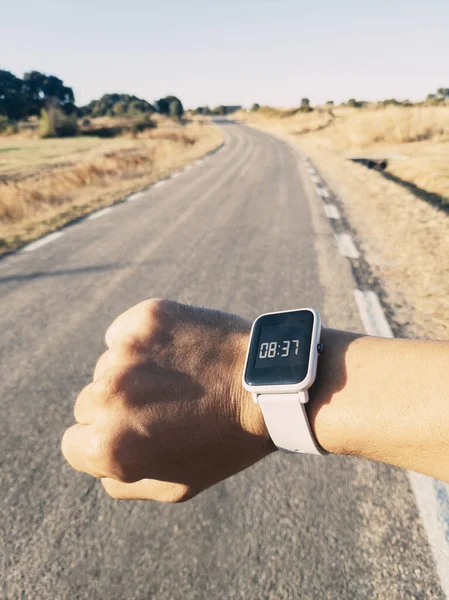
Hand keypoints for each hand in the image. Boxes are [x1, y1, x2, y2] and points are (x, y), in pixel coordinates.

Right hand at [62, 299, 273, 501]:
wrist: (272, 383)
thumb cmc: (228, 440)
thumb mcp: (176, 486)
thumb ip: (123, 482)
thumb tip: (98, 460)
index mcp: (110, 446)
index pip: (74, 444)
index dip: (106, 441)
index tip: (136, 433)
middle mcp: (109, 397)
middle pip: (88, 403)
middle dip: (117, 407)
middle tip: (162, 405)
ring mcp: (126, 352)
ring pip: (108, 366)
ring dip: (132, 372)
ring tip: (179, 377)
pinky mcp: (145, 318)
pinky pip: (124, 333)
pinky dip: (144, 341)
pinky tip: (178, 351)